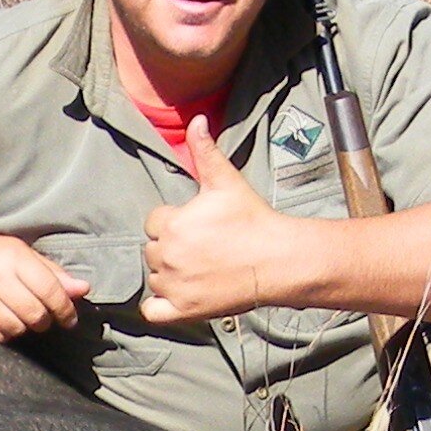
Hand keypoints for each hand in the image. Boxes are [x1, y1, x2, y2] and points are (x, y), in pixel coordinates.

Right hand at [0, 232, 88, 342]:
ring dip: (26, 328)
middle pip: (36, 314)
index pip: (50, 290)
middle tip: (45, 318)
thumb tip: (83, 289)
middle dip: (46, 321)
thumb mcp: (18, 253)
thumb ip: (51, 272)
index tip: (69, 318)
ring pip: (18, 328)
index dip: (65, 308)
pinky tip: (5, 322)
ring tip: (23, 318)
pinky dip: (7, 334)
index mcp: (12, 257)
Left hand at [141, 122, 297, 325]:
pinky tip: (177, 294)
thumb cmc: (252, 219)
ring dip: (170, 274)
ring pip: (155, 277)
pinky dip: (159, 305)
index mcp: (171, 224)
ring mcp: (173, 285)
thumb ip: (205, 151)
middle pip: (154, 250)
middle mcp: (166, 255)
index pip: (155, 222)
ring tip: (201, 268)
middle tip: (204, 248)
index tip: (199, 226)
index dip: (175, 222)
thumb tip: (197, 120)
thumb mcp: (226, 181)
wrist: (278, 259)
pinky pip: (152, 310)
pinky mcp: (182, 310)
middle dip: (172, 248)